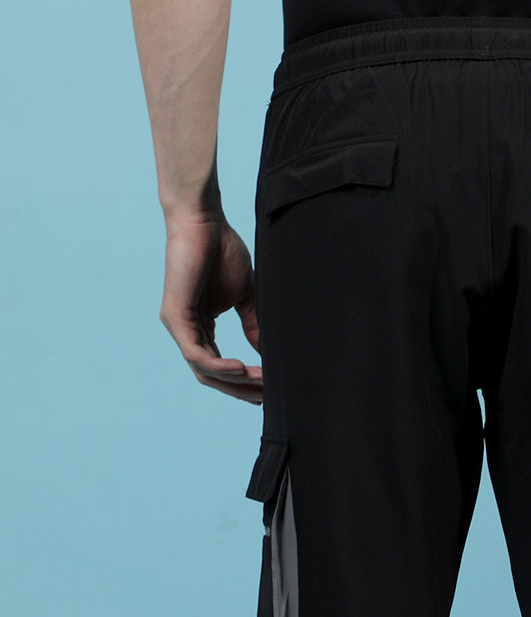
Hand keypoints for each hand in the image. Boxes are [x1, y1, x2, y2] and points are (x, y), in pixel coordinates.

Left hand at [159, 212, 262, 403]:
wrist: (203, 221)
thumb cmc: (222, 250)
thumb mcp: (246, 297)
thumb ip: (254, 325)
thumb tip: (268, 353)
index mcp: (200, 326)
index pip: (219, 366)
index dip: (242, 382)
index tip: (267, 389)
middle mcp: (185, 330)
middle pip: (211, 375)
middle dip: (239, 389)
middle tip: (266, 396)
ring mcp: (178, 325)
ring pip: (204, 370)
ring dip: (233, 381)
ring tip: (260, 382)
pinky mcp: (175, 317)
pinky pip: (196, 354)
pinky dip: (219, 366)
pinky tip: (241, 369)